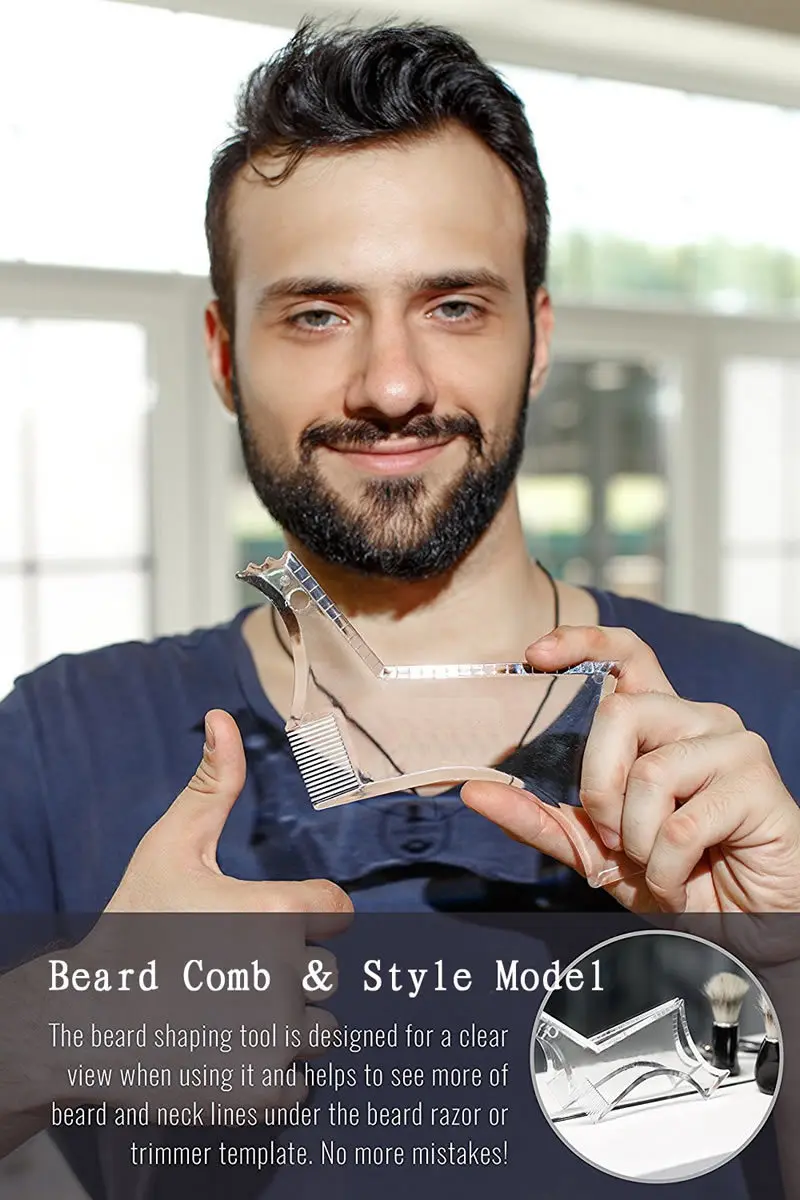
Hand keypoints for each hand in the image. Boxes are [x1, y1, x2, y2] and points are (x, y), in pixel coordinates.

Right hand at [50, 709, 352, 1113]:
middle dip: (290, 972)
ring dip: (286, 1024)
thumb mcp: (170, 847)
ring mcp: (276, 1042)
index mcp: (275, 916)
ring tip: (225, 1010)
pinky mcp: (263, 1093)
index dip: (304, 912)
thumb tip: (221, 717)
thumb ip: (212, 785)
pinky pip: (302, 1082)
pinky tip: (226, 1049)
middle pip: (328, 973)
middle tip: (228, 972)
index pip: (337, 910)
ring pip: (320, 1030)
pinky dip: (272, 1073)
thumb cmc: (134, 924)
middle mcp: (286, 980)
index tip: (259, 922)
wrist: (85, 1020)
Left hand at [462, 627, 799, 913]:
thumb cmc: (674, 874)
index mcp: (661, 724)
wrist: (742, 930)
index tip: (537, 654)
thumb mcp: (594, 848)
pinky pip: (681, 824)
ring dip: (636, 838)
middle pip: (622, 711)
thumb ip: (538, 816)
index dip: (584, 643)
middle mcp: (698, 720)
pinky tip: (681, 881)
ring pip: (650, 772)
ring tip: (653, 864)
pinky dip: (665, 869)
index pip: (627, 656)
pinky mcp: (758, 784)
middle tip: (610, 834)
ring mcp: (733, 746)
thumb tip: (474, 790)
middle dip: (597, 784)